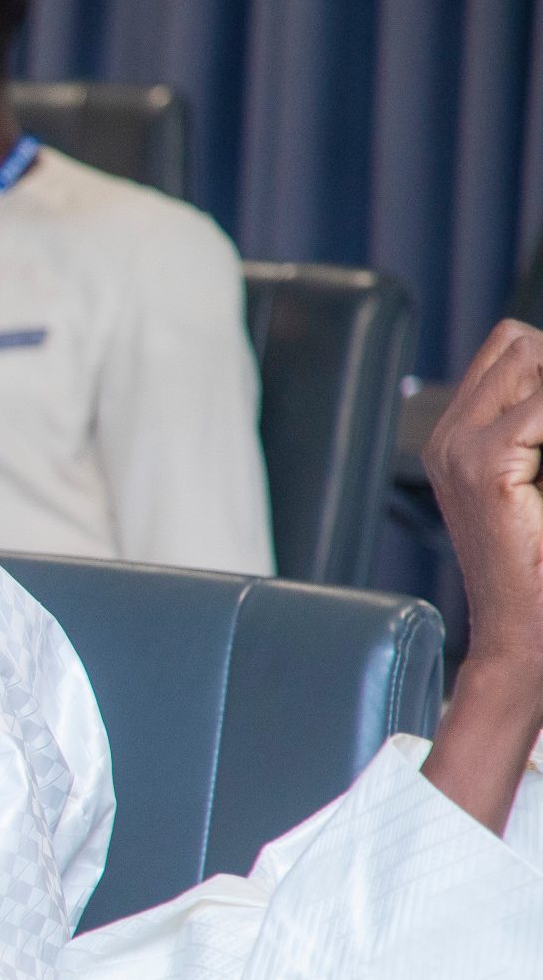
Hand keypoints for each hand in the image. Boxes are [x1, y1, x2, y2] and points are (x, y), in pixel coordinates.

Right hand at [419, 319, 542, 830]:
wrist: (527, 634)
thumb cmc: (540, 570)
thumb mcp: (536, 479)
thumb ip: (536, 428)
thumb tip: (542, 392)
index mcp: (454, 439)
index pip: (510, 348)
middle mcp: (446, 439)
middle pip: (521, 345)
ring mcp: (458, 450)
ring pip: (533, 361)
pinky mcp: (485, 467)